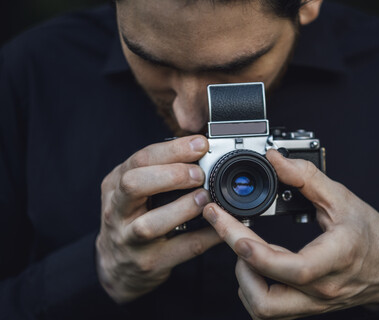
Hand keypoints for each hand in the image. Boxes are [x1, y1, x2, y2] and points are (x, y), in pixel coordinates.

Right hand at [96, 135, 220, 302]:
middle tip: (199, 173)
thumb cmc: (131, 219)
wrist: (116, 267)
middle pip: (133, 185)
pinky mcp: (149, 263)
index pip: (139, 160)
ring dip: (182, 208)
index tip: (200, 144)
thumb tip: (200, 150)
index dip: (172, 150)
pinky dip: (205, 237)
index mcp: (115, 185)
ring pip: (149, 225)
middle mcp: (117, 211)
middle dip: (170, 175)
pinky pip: (181, 250)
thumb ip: (156, 171)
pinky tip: (220, 228)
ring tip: (204, 198)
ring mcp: (130, 240)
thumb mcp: (133, 191)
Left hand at [203, 149, 378, 318]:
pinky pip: (269, 309)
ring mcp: (313, 302)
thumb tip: (275, 159)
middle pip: (265, 293)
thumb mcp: (342, 198)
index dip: (251, 249)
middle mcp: (322, 287)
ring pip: (263, 309)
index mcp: (335, 257)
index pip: (289, 266)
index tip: (226, 222)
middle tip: (225, 228)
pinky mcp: (306, 306)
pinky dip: (252, 287)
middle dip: (236, 258)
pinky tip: (257, 264)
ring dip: (244, 279)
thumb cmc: (372, 234)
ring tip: (245, 250)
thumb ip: (305, 176)